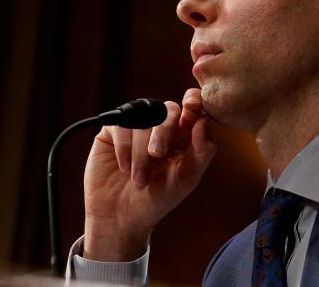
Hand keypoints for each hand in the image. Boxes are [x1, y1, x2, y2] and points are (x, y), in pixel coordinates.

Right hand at [81, 88, 215, 260]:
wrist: (120, 216)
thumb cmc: (157, 199)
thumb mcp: (186, 178)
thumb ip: (202, 150)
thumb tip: (205, 121)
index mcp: (184, 135)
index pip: (193, 106)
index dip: (194, 102)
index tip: (191, 111)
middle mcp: (161, 126)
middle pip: (168, 110)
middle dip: (163, 131)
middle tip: (157, 154)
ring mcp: (137, 126)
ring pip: (143, 117)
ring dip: (141, 150)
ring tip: (139, 179)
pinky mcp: (113, 131)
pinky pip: (121, 125)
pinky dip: (124, 147)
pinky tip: (124, 168)